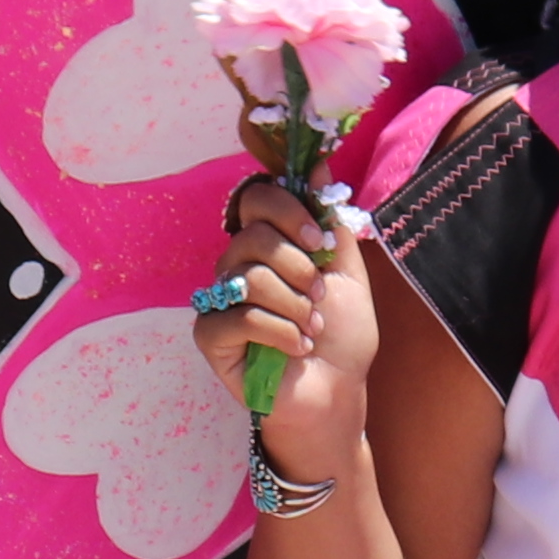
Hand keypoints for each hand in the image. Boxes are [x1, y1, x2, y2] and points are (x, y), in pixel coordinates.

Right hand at [189, 174, 374, 478]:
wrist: (337, 392)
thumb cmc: (342, 337)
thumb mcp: (347, 272)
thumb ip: (330, 222)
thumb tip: (318, 166)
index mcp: (269, 246)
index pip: (256, 200)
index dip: (286, 210)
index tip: (318, 239)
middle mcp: (238, 266)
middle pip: (253, 237)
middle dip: (298, 268)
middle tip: (319, 297)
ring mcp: (220, 300)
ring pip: (250, 278)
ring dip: (295, 307)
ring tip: (312, 330)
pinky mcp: (210, 336)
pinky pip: (239, 317)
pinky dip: (279, 333)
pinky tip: (297, 348)